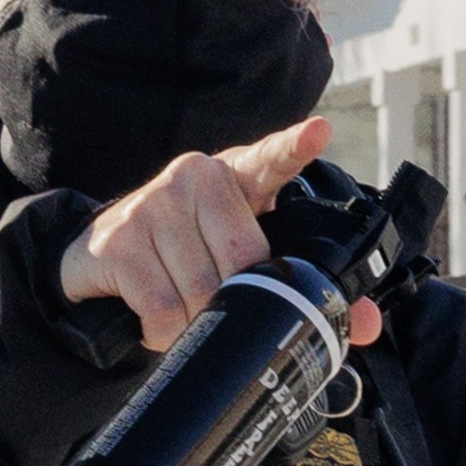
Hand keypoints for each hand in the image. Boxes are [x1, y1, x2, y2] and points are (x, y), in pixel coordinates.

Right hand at [57, 117, 385, 354]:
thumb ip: (302, 283)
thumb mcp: (240, 254)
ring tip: (185, 318)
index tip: (317, 132)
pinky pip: (160, 306)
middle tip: (223, 312)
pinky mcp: (120, 242)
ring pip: (200, 291)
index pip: (271, 159)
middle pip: (242, 261)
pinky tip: (158, 325)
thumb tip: (365, 325)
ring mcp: (153, 205)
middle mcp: (195, 178)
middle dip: (238, 304)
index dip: (295, 145)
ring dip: (196, 324)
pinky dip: (163, 332)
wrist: (100, 252)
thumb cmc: (187, 251)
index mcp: (238, 176)